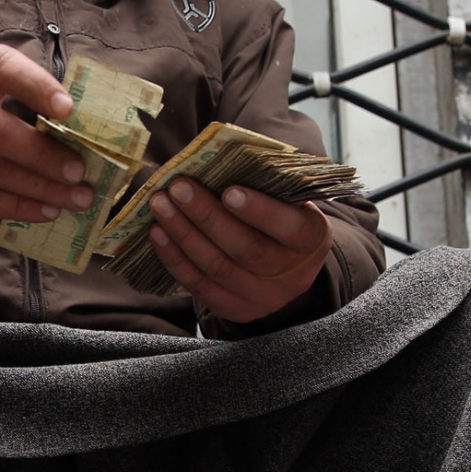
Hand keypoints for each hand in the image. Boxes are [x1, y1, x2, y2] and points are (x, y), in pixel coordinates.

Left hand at [146, 180, 333, 323]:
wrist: (285, 268)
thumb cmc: (281, 219)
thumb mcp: (288, 202)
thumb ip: (266, 186)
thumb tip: (219, 161)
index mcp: (312, 240)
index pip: (289, 228)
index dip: (260, 211)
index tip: (229, 190)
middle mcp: (293, 276)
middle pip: (246, 249)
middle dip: (207, 216)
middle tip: (178, 188)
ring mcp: (263, 298)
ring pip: (217, 268)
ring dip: (183, 234)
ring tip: (160, 205)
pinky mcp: (235, 309)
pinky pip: (200, 286)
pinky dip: (175, 259)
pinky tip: (158, 234)